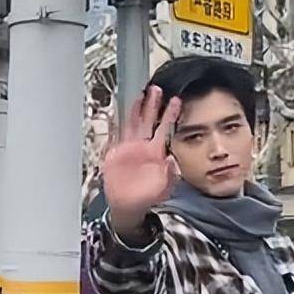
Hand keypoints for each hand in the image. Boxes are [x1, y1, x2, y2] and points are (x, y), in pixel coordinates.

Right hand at [103, 85, 181, 238]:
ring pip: (134, 122)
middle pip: (149, 120)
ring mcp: (130, 147)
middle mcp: (144, 146)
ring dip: (137, 108)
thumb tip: (172, 161)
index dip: (170, 115)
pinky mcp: (116, 151)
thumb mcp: (163, 188)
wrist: (128, 205)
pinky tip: (116, 111)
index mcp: (157, 153)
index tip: (176, 101)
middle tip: (158, 88)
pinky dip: (116, 122)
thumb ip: (170, 175)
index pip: (164, 129)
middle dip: (154, 104)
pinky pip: (116, 133)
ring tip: (141, 94)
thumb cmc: (147, 196)